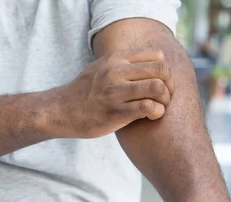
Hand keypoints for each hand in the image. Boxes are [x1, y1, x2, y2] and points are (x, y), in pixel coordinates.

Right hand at [50, 49, 174, 138]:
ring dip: (164, 100)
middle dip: (169, 85)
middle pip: (161, 70)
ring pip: (157, 88)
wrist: (61, 111)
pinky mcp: (115, 112)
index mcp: (115, 58)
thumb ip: (122, 63)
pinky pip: (148, 107)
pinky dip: (156, 113)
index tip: (160, 83)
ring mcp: (115, 92)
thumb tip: (149, 63)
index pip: (156, 56)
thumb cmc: (84, 92)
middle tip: (164, 97)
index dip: (165, 70)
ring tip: (158, 107)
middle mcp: (116, 72)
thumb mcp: (101, 68)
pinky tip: (150, 117)